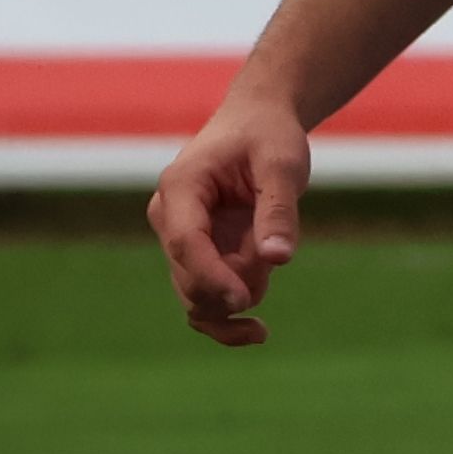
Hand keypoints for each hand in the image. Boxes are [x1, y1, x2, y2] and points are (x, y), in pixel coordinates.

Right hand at [148, 84, 310, 348]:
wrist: (259, 122)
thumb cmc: (269, 136)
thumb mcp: (282, 165)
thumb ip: (278, 210)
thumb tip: (277, 259)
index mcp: (181, 187)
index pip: (185, 242)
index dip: (212, 276)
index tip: (244, 302)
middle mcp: (170, 216)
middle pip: (189, 276)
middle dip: (233, 286)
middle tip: (270, 267)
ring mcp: (178, 238)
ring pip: (197, 294)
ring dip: (238, 295)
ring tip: (269, 267)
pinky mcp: (196, 253)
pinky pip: (203, 298)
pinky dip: (228, 316)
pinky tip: (256, 331)